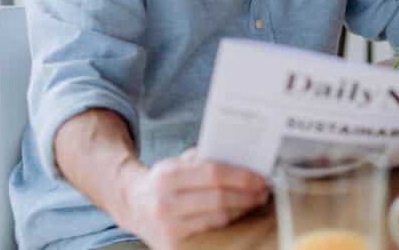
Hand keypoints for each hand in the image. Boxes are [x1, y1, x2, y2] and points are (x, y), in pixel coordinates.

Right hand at [116, 148, 268, 249]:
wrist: (133, 205)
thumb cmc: (164, 181)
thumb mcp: (177, 163)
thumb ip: (204, 158)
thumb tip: (242, 157)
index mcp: (168, 175)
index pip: (213, 173)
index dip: (241, 176)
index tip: (260, 177)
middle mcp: (165, 202)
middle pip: (219, 198)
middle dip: (247, 195)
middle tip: (264, 190)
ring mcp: (167, 226)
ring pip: (217, 217)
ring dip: (242, 209)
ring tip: (256, 200)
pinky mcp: (172, 244)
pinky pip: (210, 230)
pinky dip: (229, 221)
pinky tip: (239, 213)